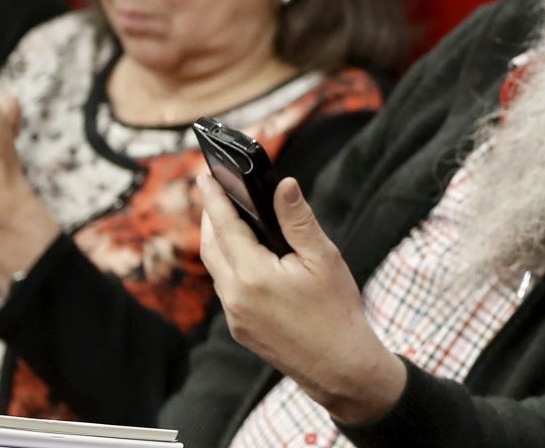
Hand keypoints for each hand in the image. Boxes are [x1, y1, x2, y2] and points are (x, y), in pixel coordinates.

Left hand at [199, 174, 407, 424]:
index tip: (204, 175)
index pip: (224, 225)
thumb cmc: (337, 312)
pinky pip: (226, 288)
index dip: (213, 197)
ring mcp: (235, 317)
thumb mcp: (323, 258)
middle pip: (211, 246)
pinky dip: (228, 264)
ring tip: (228, 218)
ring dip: (218, 241)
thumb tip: (282, 185)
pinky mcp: (241, 329)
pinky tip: (244, 256)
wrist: (341, 369)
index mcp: (253, 275)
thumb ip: (298, 219)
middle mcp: (235, 297)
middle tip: (215, 190)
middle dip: (210, 216)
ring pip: (216, 269)